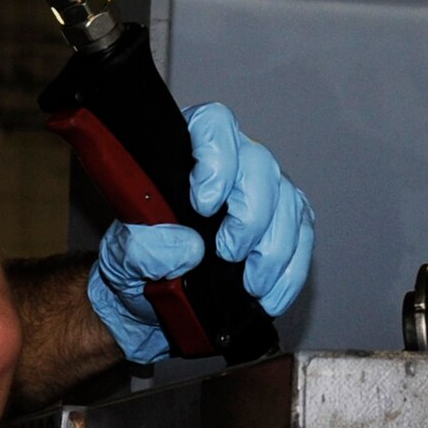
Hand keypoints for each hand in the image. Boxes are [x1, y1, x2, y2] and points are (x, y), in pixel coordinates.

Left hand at [89, 103, 314, 363]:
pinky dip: (291, 272)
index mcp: (186, 150)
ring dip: (274, 249)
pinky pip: (302, 238)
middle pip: (260, 166)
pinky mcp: (284, 225)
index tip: (203, 205)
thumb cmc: (139, 265)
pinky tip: (270, 297)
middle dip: (250, 216)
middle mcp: (232, 162)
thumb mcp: (125, 257)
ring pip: (289, 202)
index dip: (217, 160)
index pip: (213, 125)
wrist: (153, 302)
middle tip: (229, 253)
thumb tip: (188, 246)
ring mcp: (262, 192)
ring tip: (251, 284)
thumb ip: (145, 247)